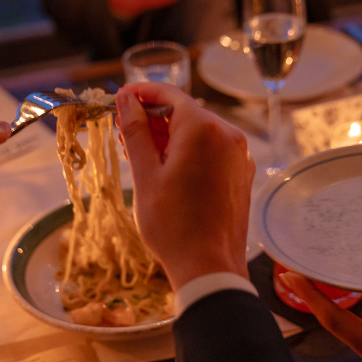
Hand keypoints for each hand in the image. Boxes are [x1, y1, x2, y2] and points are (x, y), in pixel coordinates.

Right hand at [115, 83, 253, 290]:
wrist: (209, 267)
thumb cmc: (173, 225)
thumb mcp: (146, 175)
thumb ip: (136, 131)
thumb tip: (126, 100)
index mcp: (204, 130)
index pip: (170, 95)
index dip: (141, 94)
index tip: (120, 99)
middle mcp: (228, 136)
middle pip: (185, 113)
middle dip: (152, 119)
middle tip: (123, 133)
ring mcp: (238, 156)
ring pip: (198, 133)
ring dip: (168, 137)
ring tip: (139, 155)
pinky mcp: (241, 174)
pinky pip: (211, 151)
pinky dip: (188, 152)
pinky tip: (166, 169)